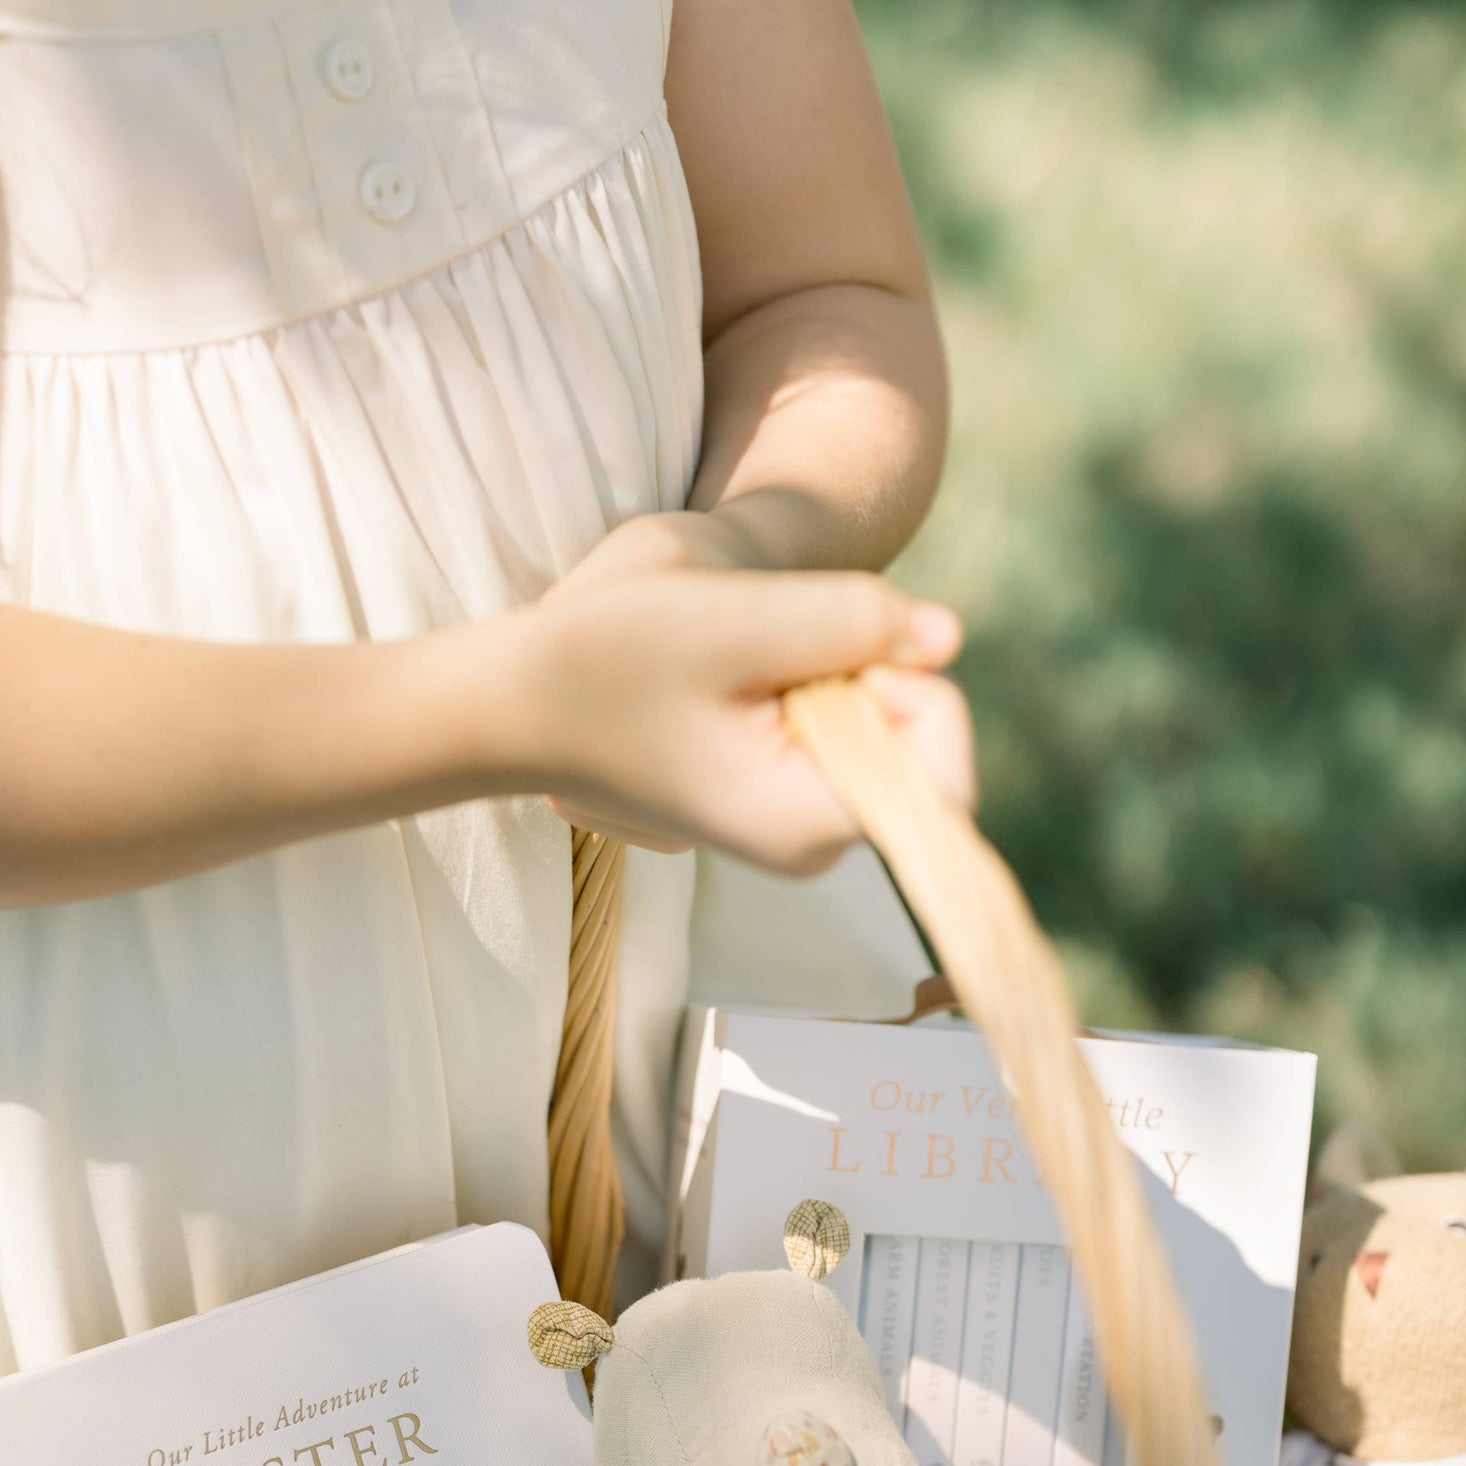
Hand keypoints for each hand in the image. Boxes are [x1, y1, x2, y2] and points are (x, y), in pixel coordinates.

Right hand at [509, 548, 966, 873]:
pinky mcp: (776, 800)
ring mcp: (794, 827)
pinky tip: (728, 683)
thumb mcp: (734, 619)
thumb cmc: (604, 661)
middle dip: (865, 675)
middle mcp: (812, 846)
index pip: (945, 773)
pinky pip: (836, 733)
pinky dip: (802, 686)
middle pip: (914, 746)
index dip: (913, 687)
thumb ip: (853, 620)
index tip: (828, 654)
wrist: (517, 702)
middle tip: (761, 656)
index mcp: (807, 825)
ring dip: (827, 673)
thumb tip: (948, 636)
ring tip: (732, 669)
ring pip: (876, 730)